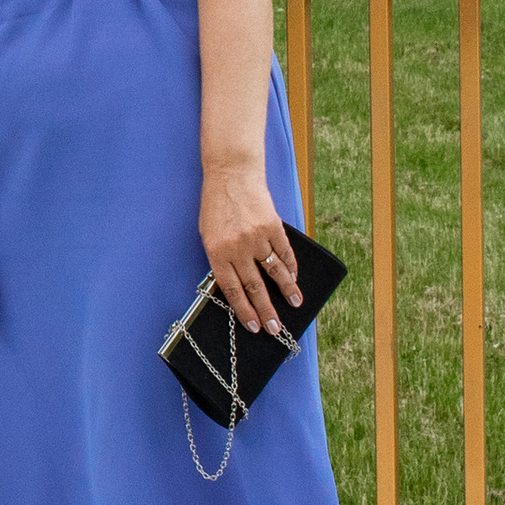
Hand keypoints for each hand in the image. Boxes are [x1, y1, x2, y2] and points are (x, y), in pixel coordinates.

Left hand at [198, 163, 299, 336]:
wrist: (231, 175)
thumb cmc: (216, 207)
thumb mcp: (209, 235)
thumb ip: (221, 260)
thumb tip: (237, 289)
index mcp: (217, 252)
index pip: (232, 290)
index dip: (244, 311)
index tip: (254, 326)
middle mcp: (238, 247)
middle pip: (255, 287)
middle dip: (266, 311)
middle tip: (276, 328)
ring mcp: (257, 237)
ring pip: (275, 272)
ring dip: (287, 291)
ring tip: (295, 305)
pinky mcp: (273, 226)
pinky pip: (285, 252)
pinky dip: (291, 268)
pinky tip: (294, 279)